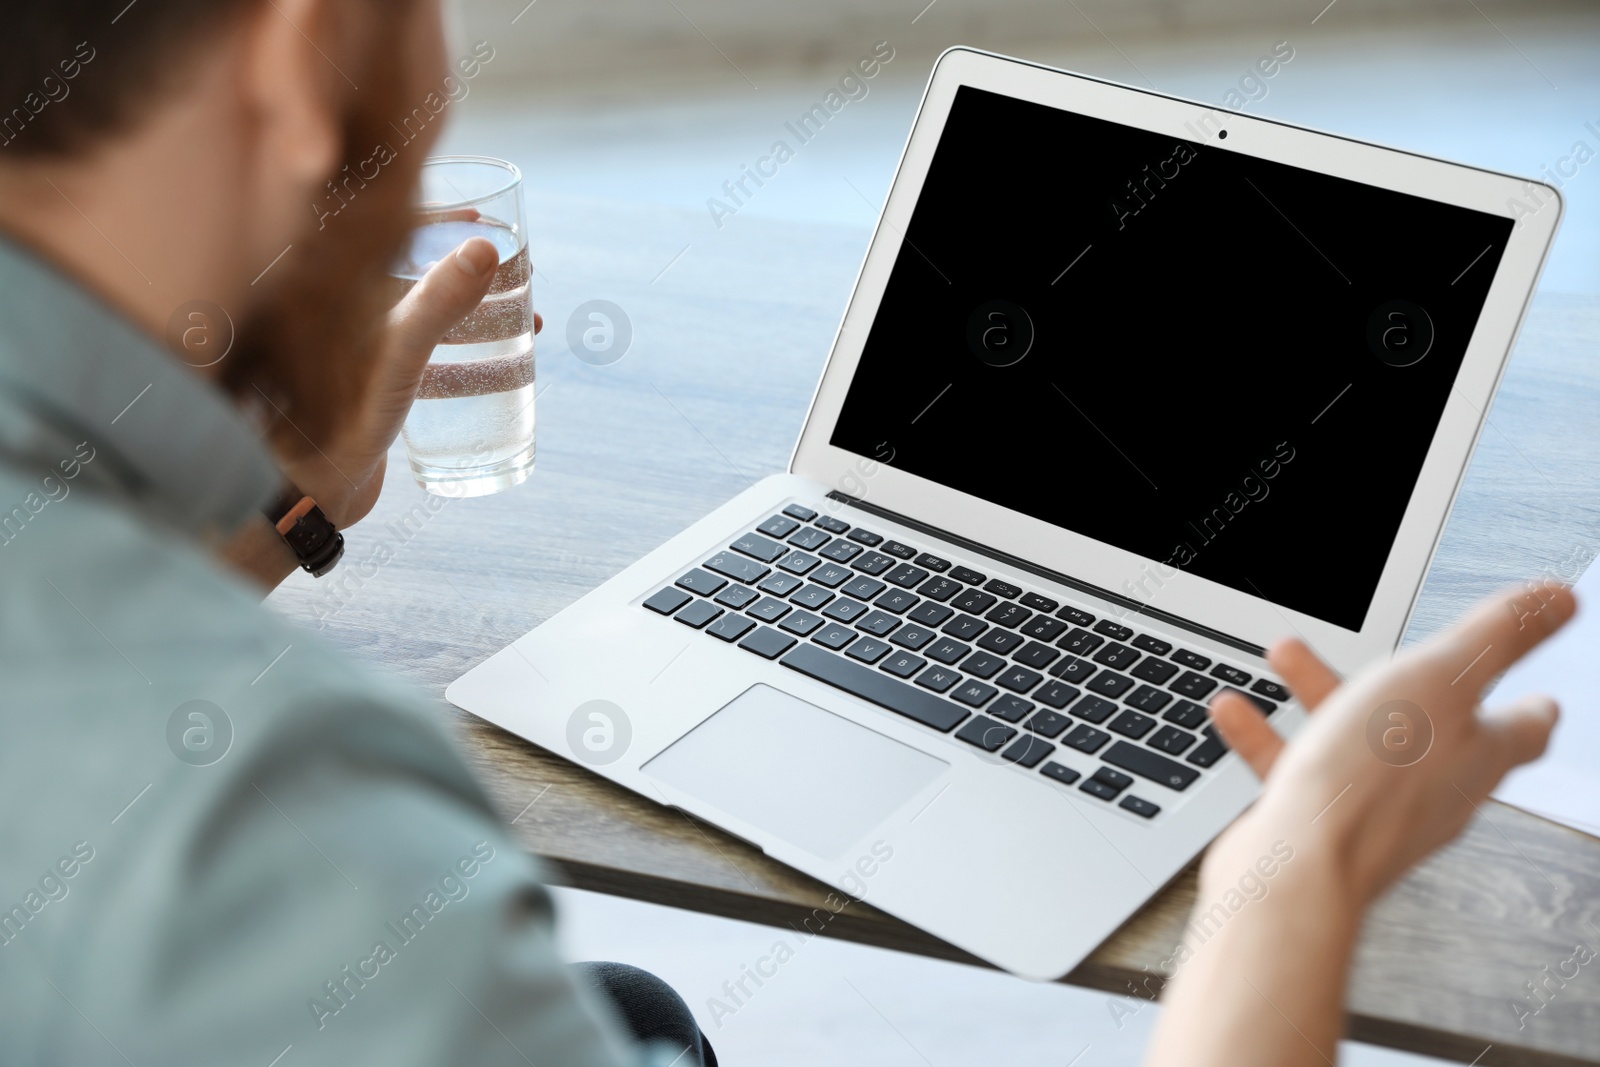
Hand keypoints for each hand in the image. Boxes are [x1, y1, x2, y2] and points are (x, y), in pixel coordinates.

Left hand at [283, 236, 543, 527]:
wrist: (303, 500)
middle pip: (409, 271)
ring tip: (523, 321)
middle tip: (516, 273)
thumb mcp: (396, 357)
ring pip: (419, 312)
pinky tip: (496, 365)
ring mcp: (349, 348)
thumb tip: (486, 249)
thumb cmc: (333, 427)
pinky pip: (418, 351)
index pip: (381, 230)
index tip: (483, 222)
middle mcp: (333, 310)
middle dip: (467, 267)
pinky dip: (460, 349)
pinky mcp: (361, 383)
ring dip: (473, 311)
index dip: (436, 219)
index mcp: (326, 286)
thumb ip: (435, 303)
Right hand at [1207, 581, 1573, 909]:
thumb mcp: (1441, 680)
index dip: (1531, 705)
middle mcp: (1435, 789)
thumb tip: (1557, 600)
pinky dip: (1269, 734)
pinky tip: (1239, 712)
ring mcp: (1375, 810)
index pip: (1524, 729)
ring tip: (1287, 657)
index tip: (1539, 695)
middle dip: (1401, 680)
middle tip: (1390, 653)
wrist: (1297, 866)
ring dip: (1323, 692)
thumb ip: (1497, 637)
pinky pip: (1297, 768)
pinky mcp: (1320, 825)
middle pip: (1430, 726)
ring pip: (1356, 739)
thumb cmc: (1369, 783)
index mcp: (1479, 755)